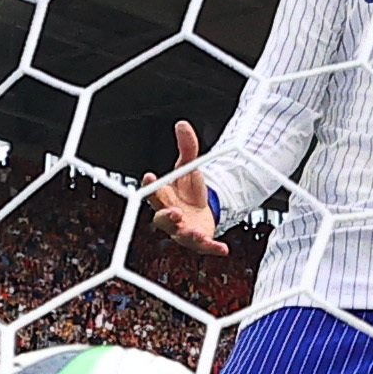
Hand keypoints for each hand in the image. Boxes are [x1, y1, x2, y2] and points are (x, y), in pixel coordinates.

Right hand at [145, 121, 227, 256]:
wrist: (202, 206)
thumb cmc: (188, 188)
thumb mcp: (190, 166)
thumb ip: (187, 148)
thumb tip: (183, 124)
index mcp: (163, 197)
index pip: (152, 192)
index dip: (150, 186)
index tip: (149, 176)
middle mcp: (170, 216)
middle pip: (162, 219)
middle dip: (167, 217)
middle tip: (175, 213)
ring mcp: (183, 230)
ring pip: (181, 236)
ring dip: (188, 235)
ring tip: (196, 232)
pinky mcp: (199, 239)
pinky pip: (204, 247)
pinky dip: (212, 249)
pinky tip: (223, 249)